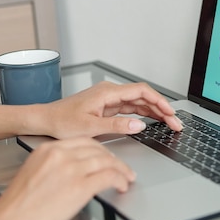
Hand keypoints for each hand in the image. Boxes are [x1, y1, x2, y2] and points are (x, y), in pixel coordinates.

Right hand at [0, 137, 133, 219]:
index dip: (101, 150)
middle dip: (113, 159)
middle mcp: (60, 155)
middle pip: (98, 150)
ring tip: (126, 177)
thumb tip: (75, 170)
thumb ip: (54, 165)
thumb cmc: (18, 206)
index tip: (107, 157)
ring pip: (107, 161)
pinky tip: (121, 186)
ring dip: (121, 170)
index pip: (84, 142)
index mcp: (47, 150)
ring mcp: (71, 170)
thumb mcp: (34, 173)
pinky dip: (120, 180)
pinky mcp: (80, 187)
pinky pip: (109, 177)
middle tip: (121, 168)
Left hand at [39, 81, 182, 138]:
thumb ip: (116, 126)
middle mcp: (110, 93)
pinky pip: (131, 109)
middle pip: (144, 97)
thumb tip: (139, 125)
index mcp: (107, 93)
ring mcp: (109, 100)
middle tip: (175, 123)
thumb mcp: (89, 127)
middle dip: (162, 109)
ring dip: (155, 112)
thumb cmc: (60, 121)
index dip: (159, 101)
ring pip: (139, 103)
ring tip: (169, 124)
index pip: (141, 92)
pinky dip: (144, 115)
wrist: (44, 120)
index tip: (170, 113)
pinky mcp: (107, 108)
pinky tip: (152, 122)